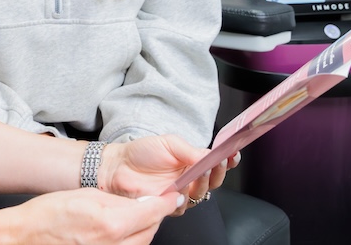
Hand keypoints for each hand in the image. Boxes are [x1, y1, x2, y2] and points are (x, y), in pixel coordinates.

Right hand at [12, 188, 182, 244]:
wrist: (29, 235)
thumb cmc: (50, 213)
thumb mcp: (88, 195)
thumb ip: (119, 200)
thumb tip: (141, 202)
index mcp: (111, 223)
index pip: (152, 212)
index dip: (165, 202)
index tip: (172, 195)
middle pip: (150, 230)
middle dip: (154, 215)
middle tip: (152, 202)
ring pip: (142, 243)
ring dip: (144, 229)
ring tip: (134, 215)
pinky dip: (132, 241)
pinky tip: (122, 231)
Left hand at [99, 135, 239, 215]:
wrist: (118, 166)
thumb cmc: (141, 152)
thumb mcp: (169, 143)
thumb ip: (191, 150)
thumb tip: (210, 154)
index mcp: (191, 162)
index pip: (215, 163)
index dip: (227, 161)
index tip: (232, 155)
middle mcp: (189, 178)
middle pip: (213, 181)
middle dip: (218, 172)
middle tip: (216, 163)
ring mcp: (180, 193)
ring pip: (201, 194)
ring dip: (203, 183)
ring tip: (198, 171)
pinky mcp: (169, 206)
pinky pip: (184, 206)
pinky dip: (184, 197)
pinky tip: (179, 188)